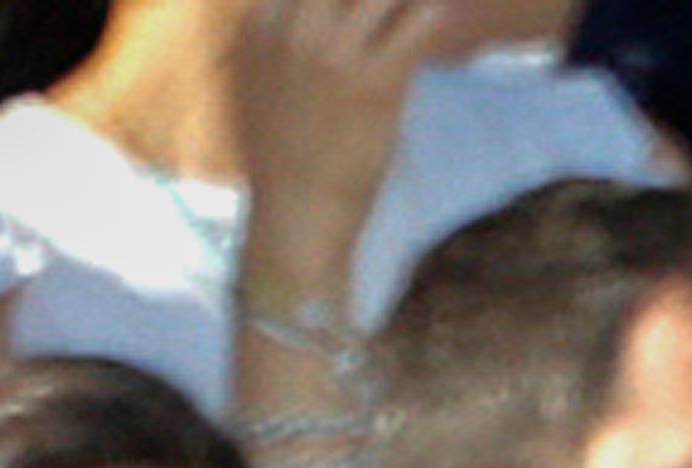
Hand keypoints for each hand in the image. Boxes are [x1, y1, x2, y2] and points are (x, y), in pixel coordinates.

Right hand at [232, 0, 465, 283]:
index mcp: (262, 27)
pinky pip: (424, 17)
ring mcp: (335, 53)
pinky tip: (435, 26)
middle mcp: (295, 30)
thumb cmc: (282, 158)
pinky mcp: (376, 80)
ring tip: (412, 17)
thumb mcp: (256, 87)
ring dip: (406, 2)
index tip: (352, 8)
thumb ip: (275, 36)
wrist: (295, 221)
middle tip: (390, 14)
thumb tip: (293, 11)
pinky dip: (434, 17)